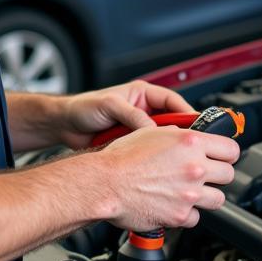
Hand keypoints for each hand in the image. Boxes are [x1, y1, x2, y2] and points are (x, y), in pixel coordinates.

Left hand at [59, 79, 193, 148]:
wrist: (64, 126)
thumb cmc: (83, 108)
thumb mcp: (109, 105)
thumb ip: (132, 115)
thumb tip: (153, 129)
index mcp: (142, 94)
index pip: (173, 102)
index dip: (186, 114)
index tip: (197, 126)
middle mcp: (143, 111)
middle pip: (171, 123)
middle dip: (179, 134)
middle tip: (190, 147)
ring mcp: (137, 128)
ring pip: (160, 140)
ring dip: (165, 148)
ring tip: (173, 158)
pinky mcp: (131, 145)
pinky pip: (148, 151)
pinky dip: (152, 158)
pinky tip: (156, 166)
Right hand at [96, 125, 239, 231]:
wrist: (105, 183)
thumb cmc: (122, 157)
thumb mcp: (153, 132)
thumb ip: (180, 135)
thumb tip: (194, 138)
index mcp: (190, 142)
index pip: (231, 149)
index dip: (227, 153)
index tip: (223, 157)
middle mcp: (194, 167)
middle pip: (228, 174)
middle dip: (218, 174)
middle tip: (205, 174)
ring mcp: (189, 193)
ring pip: (218, 199)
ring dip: (206, 195)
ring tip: (190, 191)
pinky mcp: (180, 215)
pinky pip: (196, 217)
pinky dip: (187, 213)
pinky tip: (175, 204)